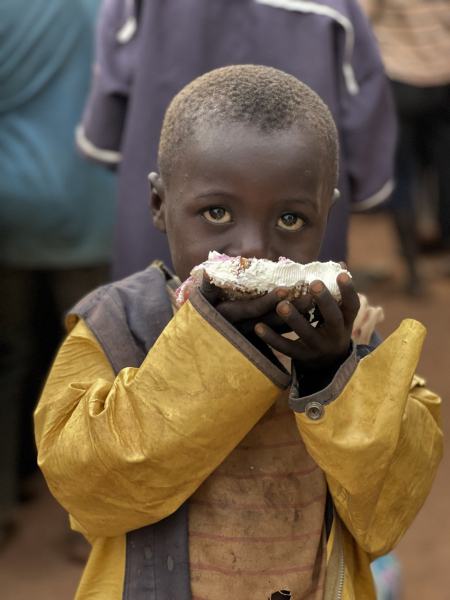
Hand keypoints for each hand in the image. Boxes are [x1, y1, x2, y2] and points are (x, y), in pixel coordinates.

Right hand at [199, 272, 313, 334]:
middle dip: (292, 309)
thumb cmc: (204, 314)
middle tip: (311, 296)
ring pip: (281, 326)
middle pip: (274, 319)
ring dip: (298, 316)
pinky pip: (282, 330)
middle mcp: (247, 326)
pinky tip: (312, 314)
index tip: (285, 289)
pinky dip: (296, 323)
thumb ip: (207, 288)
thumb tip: (207, 273)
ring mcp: (256, 333)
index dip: (269, 300)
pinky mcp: (263, 336)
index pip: (254, 309)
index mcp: (234, 316)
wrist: (207, 341)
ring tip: (316, 303)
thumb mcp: (202, 302)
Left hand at [253, 273, 359, 391]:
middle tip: (314, 283)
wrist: (326, 365)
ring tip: (281, 305)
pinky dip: (271, 338)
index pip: (352, 306)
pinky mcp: (300, 357)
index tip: (341, 274)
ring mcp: (317, 348)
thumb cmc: (330, 329)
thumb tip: (340, 263)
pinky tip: (258, 327)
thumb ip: (337, 292)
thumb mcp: (339, 315)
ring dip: (293, 318)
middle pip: (332, 319)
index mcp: (346, 322)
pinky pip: (285, 347)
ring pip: (306, 333)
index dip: (349, 291)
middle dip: (324, 301)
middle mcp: (335, 336)